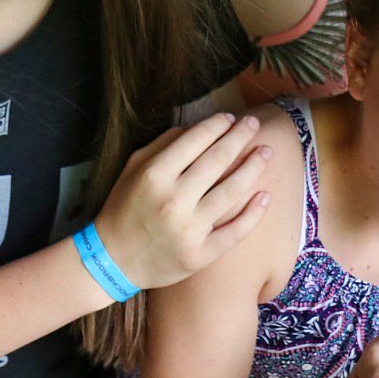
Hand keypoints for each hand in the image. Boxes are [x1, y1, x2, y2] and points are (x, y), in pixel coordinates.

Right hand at [93, 112, 270, 289]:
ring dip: (253, 167)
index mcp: (154, 175)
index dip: (217, 125)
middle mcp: (173, 200)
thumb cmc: (123, 208)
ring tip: (266, 152)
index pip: (195, 140)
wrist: (113, 260)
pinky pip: (234, 231)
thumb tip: (197, 128)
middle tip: (254, 124)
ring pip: (231, 191)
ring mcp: (189, 230)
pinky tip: (266, 196)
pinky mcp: (200, 255)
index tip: (230, 117)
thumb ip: (162, 145)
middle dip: (240, 137)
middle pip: (218, 160)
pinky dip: (253, 213)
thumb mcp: (131, 169)